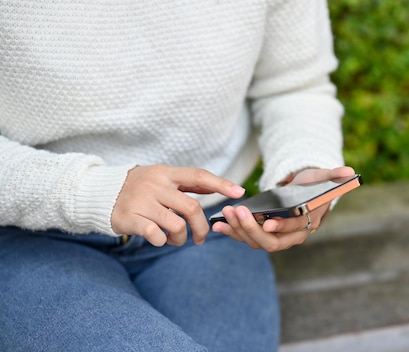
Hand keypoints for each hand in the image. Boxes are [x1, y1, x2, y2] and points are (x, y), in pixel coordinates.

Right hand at [111, 164, 244, 246]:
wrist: (98, 194)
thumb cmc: (138, 188)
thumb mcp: (161, 178)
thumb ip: (187, 183)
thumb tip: (216, 185)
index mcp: (166, 173)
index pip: (198, 176)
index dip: (221, 184)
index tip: (240, 192)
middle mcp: (155, 185)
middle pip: (192, 208)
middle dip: (201, 228)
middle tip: (201, 238)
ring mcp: (141, 201)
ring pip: (176, 225)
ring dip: (181, 238)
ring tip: (174, 239)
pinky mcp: (130, 218)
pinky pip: (156, 236)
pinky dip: (162, 241)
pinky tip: (159, 239)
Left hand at [212, 166, 354, 251]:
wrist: (304, 194)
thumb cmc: (313, 185)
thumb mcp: (322, 178)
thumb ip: (333, 176)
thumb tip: (350, 172)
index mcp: (308, 223)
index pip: (295, 229)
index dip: (281, 226)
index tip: (266, 222)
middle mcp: (292, 236)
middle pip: (271, 241)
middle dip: (252, 228)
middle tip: (237, 211)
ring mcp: (276, 237)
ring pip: (256, 241)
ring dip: (239, 229)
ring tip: (226, 214)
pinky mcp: (261, 234)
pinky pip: (246, 237)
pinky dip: (233, 232)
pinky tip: (219, 224)